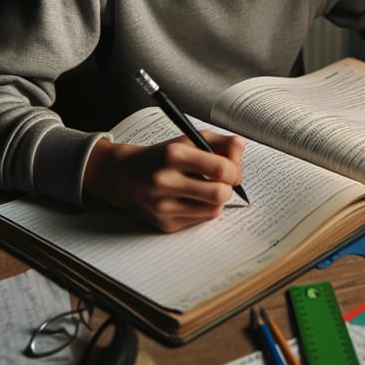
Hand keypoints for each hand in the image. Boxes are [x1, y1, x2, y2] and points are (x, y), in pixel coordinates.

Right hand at [83, 132, 245, 231]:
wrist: (124, 176)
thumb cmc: (163, 156)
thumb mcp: (190, 139)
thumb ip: (221, 142)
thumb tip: (240, 151)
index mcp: (174, 154)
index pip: (220, 168)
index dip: (234, 170)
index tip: (231, 170)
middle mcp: (165, 181)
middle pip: (219, 194)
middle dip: (227, 188)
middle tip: (222, 182)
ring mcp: (163, 206)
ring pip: (213, 210)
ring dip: (216, 200)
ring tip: (206, 189)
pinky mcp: (164, 224)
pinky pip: (199, 221)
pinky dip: (202, 209)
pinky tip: (191, 199)